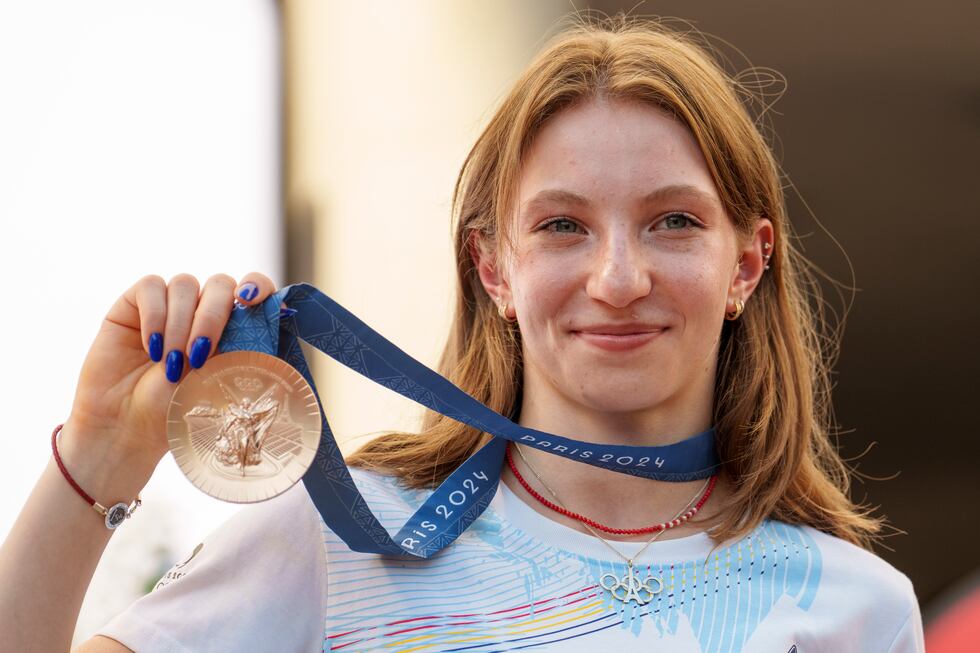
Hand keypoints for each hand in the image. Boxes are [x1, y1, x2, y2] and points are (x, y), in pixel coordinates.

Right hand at [60, 273, 279, 477]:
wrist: (128, 427)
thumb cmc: (177, 410)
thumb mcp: (219, 381)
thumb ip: (242, 349)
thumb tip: (274, 321)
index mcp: (231, 326)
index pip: (253, 288)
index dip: (257, 285)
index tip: (251, 300)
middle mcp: (202, 309)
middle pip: (220, 284)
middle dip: (213, 317)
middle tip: (200, 355)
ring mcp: (169, 304)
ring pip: (185, 284)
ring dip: (180, 324)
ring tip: (171, 363)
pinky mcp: (134, 304)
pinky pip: (151, 287)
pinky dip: (154, 316)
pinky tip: (152, 348)